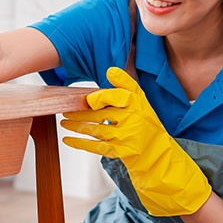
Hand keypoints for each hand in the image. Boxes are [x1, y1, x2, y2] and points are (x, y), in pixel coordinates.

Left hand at [60, 67, 211, 216]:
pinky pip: (96, 146)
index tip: (88, 99)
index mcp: (137, 103)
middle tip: (65, 109)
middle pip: (100, 114)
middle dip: (80, 112)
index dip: (100, 97)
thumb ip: (126, 84)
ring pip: (95, 129)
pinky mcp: (121, 152)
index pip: (117, 96)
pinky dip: (79, 143)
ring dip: (76, 126)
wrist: (157, 152)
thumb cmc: (145, 122)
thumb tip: (110, 71)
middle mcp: (133, 119)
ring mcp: (127, 136)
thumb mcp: (141, 100)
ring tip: (64, 122)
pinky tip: (68, 139)